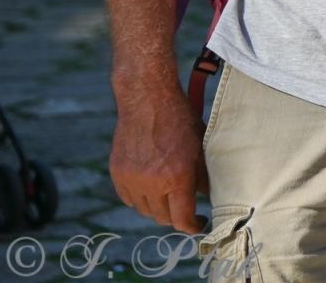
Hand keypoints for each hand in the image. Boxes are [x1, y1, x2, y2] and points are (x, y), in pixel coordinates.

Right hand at [110, 81, 205, 233]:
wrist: (147, 99)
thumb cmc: (180, 119)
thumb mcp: (201, 147)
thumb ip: (204, 176)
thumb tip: (209, 197)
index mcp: (177, 177)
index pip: (182, 219)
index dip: (193, 226)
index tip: (200, 223)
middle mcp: (152, 183)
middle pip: (163, 218)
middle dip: (176, 216)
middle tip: (186, 207)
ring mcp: (132, 179)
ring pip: (145, 210)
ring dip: (157, 208)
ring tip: (169, 194)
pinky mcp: (117, 173)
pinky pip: (129, 198)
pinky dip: (140, 198)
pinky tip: (151, 186)